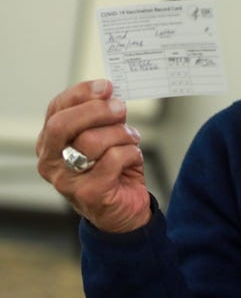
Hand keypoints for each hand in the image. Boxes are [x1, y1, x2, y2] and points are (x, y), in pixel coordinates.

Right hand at [36, 79, 150, 232]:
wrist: (124, 210)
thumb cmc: (113, 170)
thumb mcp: (105, 137)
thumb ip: (101, 117)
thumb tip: (108, 92)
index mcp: (50, 142)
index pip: (56, 110)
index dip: (81, 93)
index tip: (106, 86)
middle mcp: (50, 161)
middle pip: (63, 124)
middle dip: (96, 111)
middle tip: (120, 108)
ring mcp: (66, 180)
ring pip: (92, 141)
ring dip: (121, 134)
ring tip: (131, 140)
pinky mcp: (89, 193)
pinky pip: (113, 160)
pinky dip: (130, 153)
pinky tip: (133, 158)